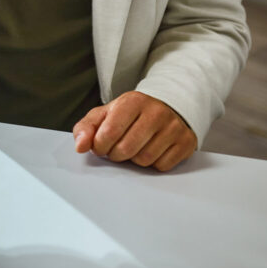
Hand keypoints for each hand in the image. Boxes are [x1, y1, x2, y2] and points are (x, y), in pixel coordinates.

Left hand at [72, 91, 196, 171]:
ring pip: (144, 160)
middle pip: (126, 150)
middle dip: (116, 154)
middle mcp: (156, 112)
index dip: (100, 146)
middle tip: (117, 148)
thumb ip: (87, 127)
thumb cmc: (131, 114)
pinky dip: (153, 163)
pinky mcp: (185, 142)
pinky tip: (152, 150)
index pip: (109, 133)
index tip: (101, 145)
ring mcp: (173, 127)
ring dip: (135, 159)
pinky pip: (162, 166)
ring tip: (136, 146)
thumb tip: (80, 146)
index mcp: (133, 101)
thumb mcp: (106, 114)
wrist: (167, 107)